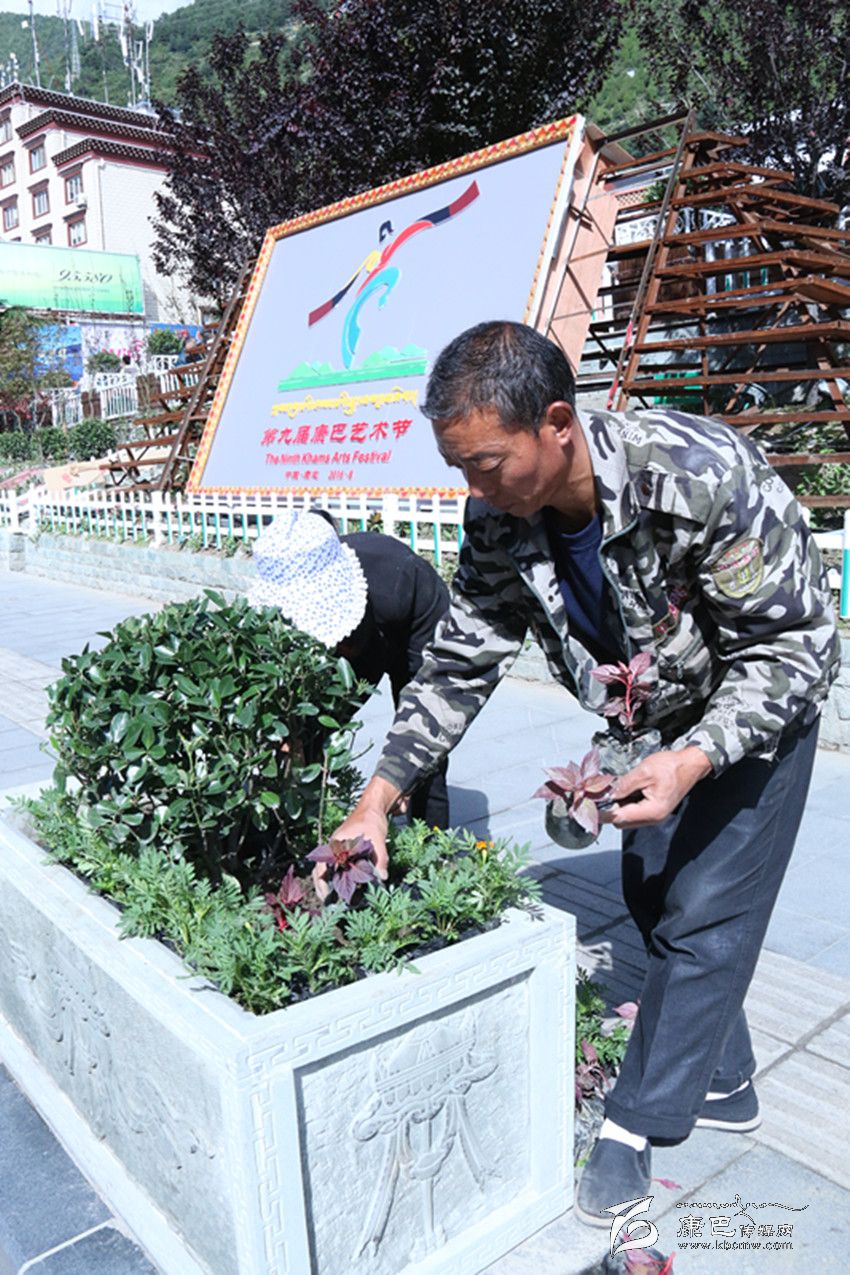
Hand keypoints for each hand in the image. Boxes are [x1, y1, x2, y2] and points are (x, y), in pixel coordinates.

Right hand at [312, 776, 399, 900]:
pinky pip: (340, 866)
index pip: (322, 865)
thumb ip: (380, 858)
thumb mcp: (377, 839)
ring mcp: (340, 849)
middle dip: (322, 885)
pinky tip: (349, 886)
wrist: (374, 806)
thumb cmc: (371, 819)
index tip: (326, 895)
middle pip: (322, 869)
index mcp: (336, 844)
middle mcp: (335, 848)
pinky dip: (341, 876)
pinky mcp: (348, 850)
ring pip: (330, 868)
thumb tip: (382, 877)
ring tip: (336, 898)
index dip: (321, 881)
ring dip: (331, 882)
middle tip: (328, 902)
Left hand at [606, 746, 712, 827]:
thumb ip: (624, 785)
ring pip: (627, 817)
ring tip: (615, 788)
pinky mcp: (654, 810)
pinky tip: (625, 789)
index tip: (590, 807)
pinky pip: (634, 811)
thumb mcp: (644, 771)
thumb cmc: (672, 766)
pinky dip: (626, 802)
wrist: (690, 764)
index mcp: (652, 811)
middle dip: (610, 808)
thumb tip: (607, 794)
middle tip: (601, 793)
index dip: (603, 813)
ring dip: (618, 805)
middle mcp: (654, 818)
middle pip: (622, 821)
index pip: (620, 818)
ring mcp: (654, 815)